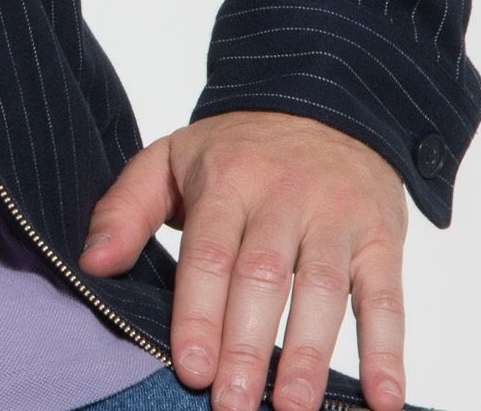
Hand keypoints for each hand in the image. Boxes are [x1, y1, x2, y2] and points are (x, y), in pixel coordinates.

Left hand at [77, 109, 410, 410]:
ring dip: (309, 357)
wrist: (323, 101)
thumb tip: (92, 262)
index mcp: (225, 179)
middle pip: (263, 277)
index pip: (209, 252)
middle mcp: (282, 196)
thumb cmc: (237, 148)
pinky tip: (382, 401)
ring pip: (323, 291)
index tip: (190, 367)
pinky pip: (388, 297)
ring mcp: (335, 218)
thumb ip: (126, 207)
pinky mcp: (381, 238)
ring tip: (292, 409)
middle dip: (247, 347)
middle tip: (233, 405)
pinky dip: (389, 352)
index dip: (199, 312)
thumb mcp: (169, 157)